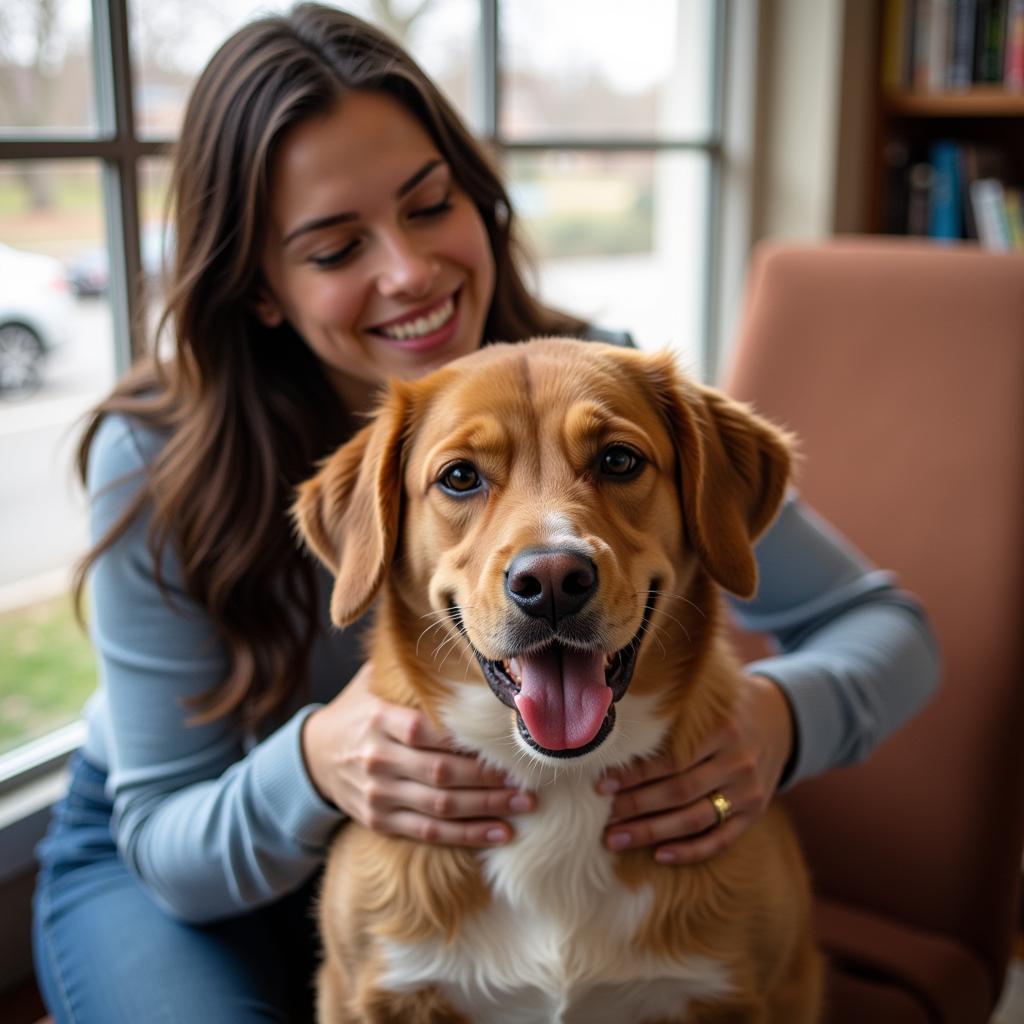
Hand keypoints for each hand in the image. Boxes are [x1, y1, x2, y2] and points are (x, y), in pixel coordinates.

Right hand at [301, 662, 534, 845]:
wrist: (313, 756)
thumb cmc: (358, 711)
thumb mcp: (371, 682)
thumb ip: (408, 668)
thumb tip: (457, 639)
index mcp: (378, 719)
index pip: (425, 731)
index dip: (466, 742)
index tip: (504, 744)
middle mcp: (376, 758)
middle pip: (440, 773)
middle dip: (488, 779)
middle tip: (527, 781)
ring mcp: (377, 794)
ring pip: (439, 807)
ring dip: (486, 809)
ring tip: (523, 805)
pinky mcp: (380, 820)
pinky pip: (428, 833)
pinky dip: (466, 836)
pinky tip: (498, 833)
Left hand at [597, 674, 793, 863]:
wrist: (780, 720)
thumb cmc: (723, 707)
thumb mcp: (706, 698)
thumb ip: (672, 708)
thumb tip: (612, 720)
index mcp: (722, 728)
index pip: (671, 759)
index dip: (635, 774)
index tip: (602, 784)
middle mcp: (738, 762)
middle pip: (679, 792)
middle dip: (636, 807)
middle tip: (604, 818)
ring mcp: (749, 792)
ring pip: (695, 819)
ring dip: (652, 833)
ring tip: (615, 839)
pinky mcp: (754, 814)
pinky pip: (721, 840)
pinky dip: (690, 851)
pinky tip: (659, 856)